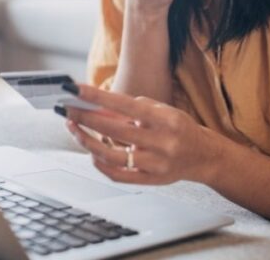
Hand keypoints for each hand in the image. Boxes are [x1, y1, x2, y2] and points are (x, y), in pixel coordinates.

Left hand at [61, 84, 223, 185]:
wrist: (203, 156)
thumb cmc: (178, 128)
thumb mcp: (160, 111)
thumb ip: (131, 109)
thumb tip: (97, 108)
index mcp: (165, 119)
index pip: (124, 104)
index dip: (96, 96)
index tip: (74, 89)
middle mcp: (161, 142)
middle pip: (113, 130)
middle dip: (85, 117)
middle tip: (66, 108)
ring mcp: (155, 164)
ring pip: (110, 155)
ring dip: (86, 141)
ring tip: (74, 127)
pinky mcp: (150, 180)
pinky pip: (116, 175)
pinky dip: (99, 163)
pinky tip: (91, 151)